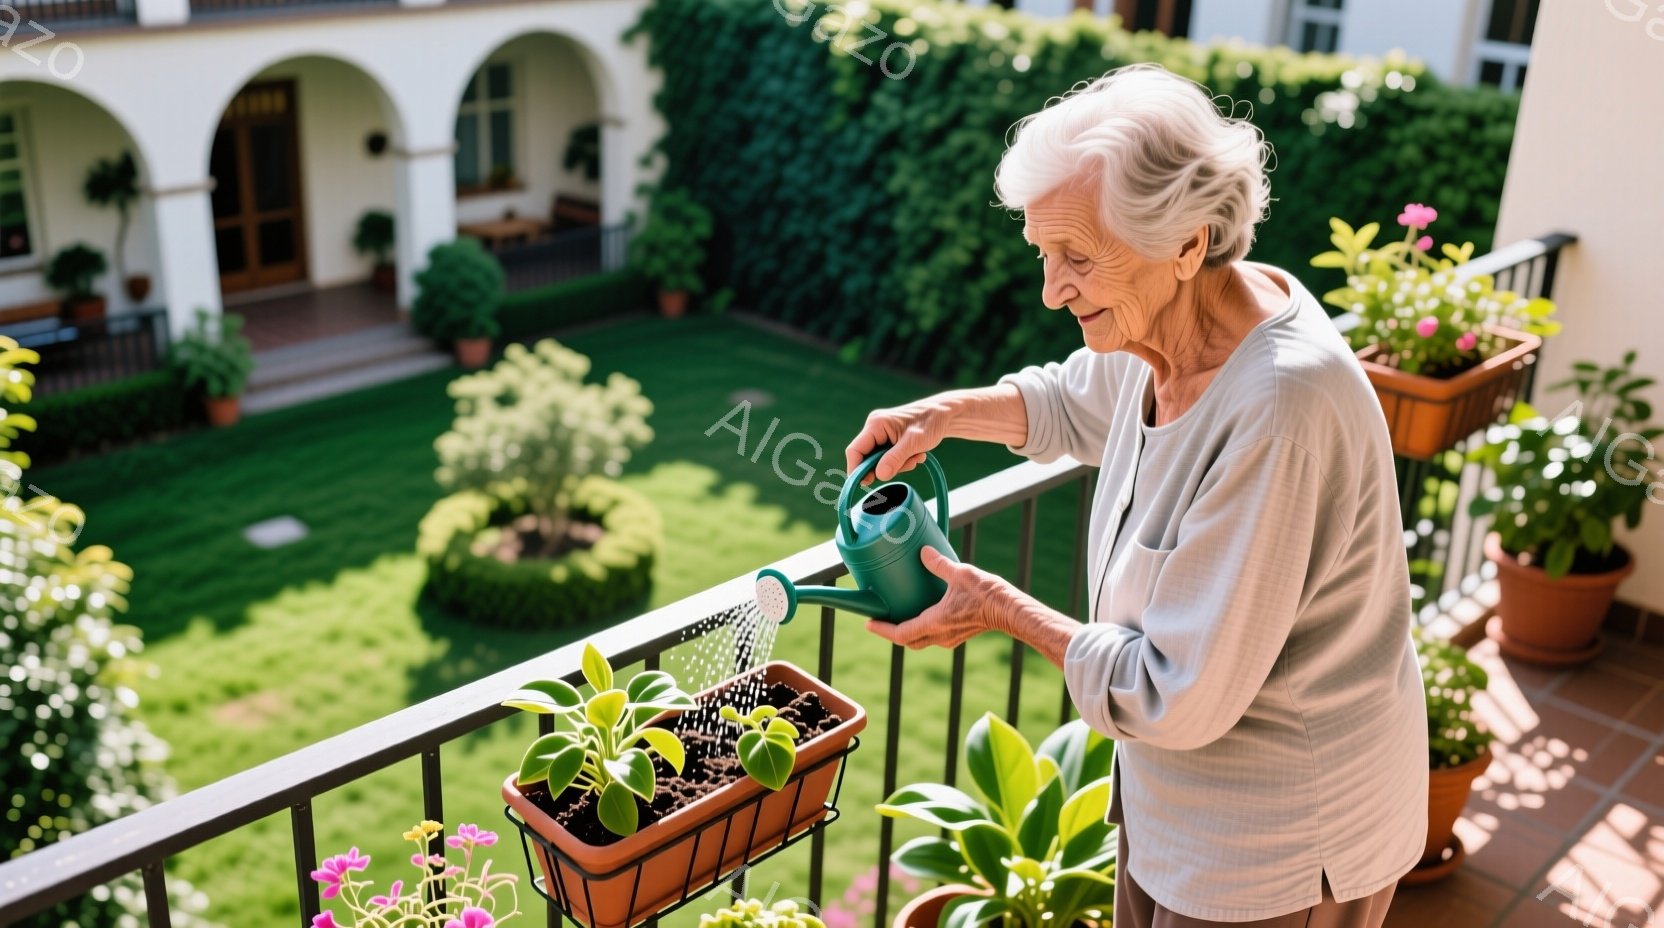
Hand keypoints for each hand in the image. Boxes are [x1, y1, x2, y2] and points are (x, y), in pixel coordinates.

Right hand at [846, 396, 955, 485]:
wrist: (945, 414)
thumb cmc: (931, 422)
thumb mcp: (914, 443)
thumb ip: (895, 459)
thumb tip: (879, 476)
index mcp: (876, 424)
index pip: (855, 450)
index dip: (857, 469)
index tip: (866, 484)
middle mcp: (874, 427)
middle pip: (867, 458)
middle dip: (886, 467)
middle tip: (908, 465)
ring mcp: (881, 433)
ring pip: (879, 460)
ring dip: (898, 465)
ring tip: (916, 457)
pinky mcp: (888, 439)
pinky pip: (888, 457)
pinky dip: (901, 461)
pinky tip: (916, 455)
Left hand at [864, 546, 1022, 649]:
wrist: (1011, 610)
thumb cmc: (986, 594)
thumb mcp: (959, 573)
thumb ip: (938, 563)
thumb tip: (923, 551)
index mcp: (935, 623)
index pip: (900, 634)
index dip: (882, 629)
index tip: (868, 623)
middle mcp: (940, 635)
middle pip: (908, 641)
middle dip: (891, 632)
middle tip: (879, 620)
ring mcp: (950, 638)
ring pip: (921, 640)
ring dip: (907, 632)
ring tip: (897, 616)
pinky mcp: (959, 634)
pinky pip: (933, 636)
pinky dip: (921, 629)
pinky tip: (923, 613)